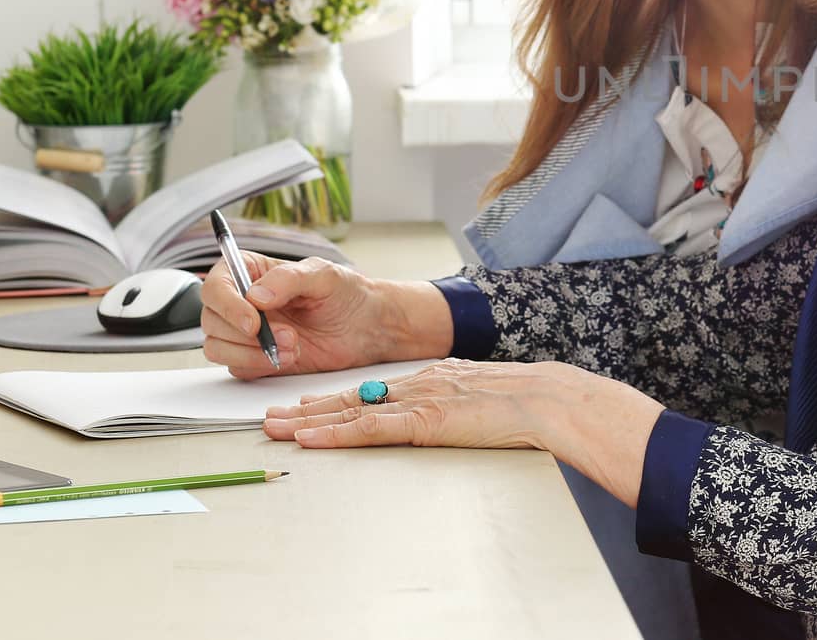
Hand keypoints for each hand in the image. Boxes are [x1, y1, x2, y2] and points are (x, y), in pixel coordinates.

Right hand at [199, 252, 448, 379]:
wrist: (366, 327)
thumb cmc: (346, 293)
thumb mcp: (324, 275)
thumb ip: (289, 279)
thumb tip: (255, 295)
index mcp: (251, 272)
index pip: (216, 285)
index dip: (227, 305)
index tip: (253, 321)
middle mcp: (241, 302)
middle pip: (212, 319)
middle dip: (247, 334)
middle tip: (288, 336)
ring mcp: (244, 332)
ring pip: (217, 346)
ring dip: (252, 352)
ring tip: (293, 346)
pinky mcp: (253, 357)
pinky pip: (236, 367)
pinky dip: (258, 366)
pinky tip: (288, 358)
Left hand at [262, 358, 558, 448]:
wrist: (544, 399)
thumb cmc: (527, 402)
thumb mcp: (483, 396)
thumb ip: (458, 403)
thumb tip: (449, 415)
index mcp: (434, 378)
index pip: (374, 389)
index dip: (336, 398)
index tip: (307, 403)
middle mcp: (419, 384)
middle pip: (352, 397)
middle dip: (309, 408)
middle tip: (272, 416)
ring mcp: (419, 401)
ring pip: (351, 411)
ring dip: (309, 421)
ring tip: (275, 428)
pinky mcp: (424, 422)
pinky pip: (369, 429)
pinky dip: (336, 434)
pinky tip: (310, 438)